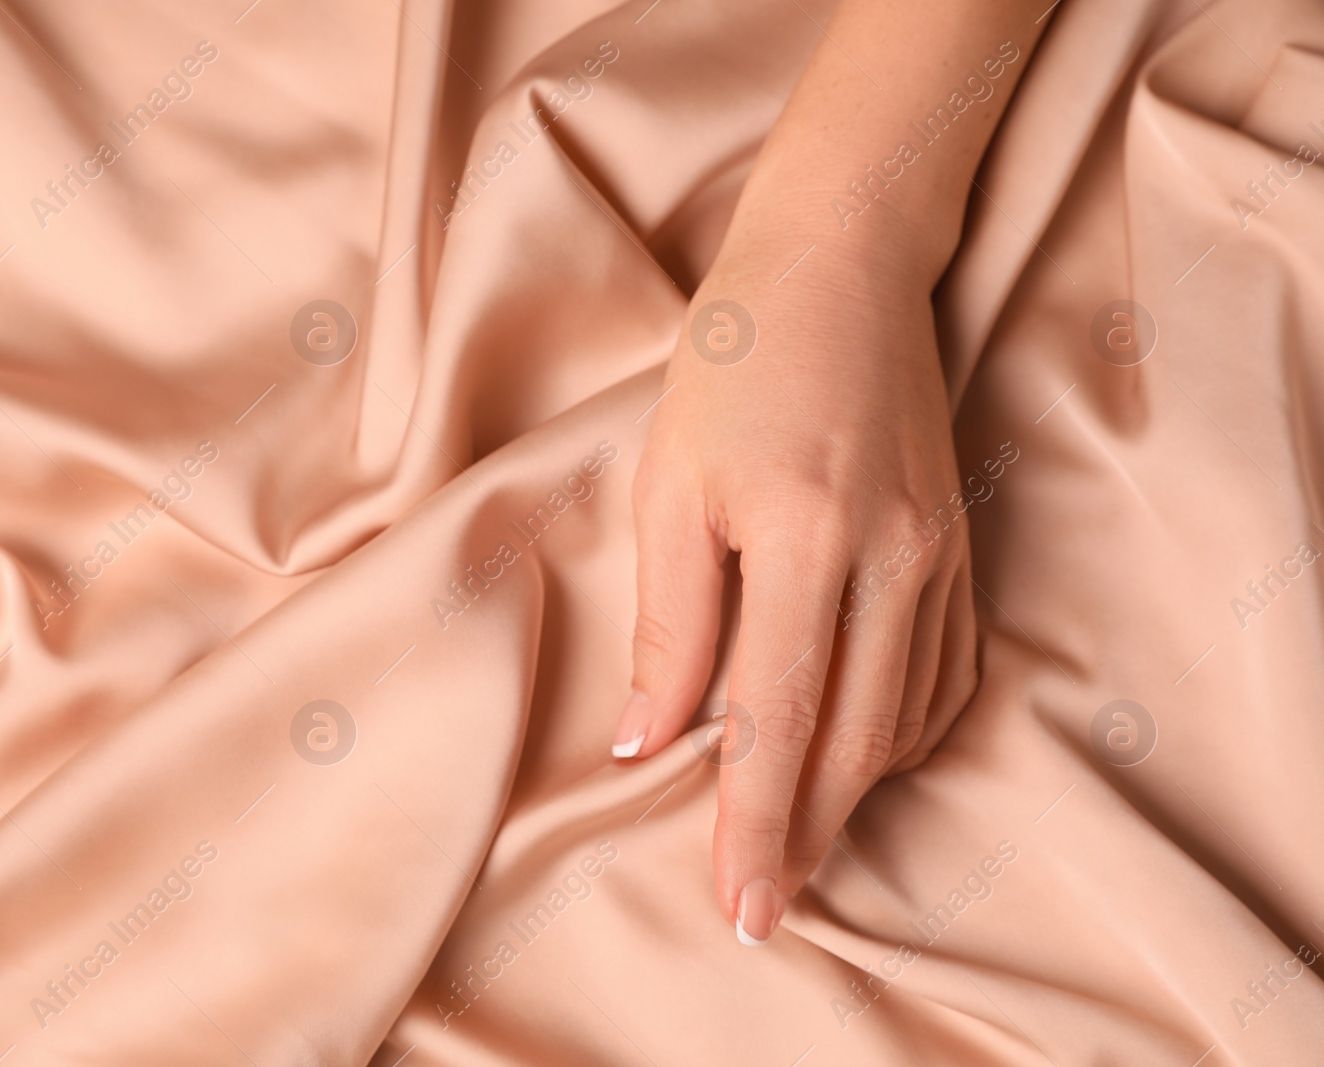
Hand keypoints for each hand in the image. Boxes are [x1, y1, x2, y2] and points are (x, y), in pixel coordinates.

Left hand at [614, 235, 977, 944]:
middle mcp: (892, 560)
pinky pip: (944, 671)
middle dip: (808, 834)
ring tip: (800, 840)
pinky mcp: (958, 545)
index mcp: (806, 543)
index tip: (743, 904)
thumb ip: (672, 621)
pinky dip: (903, 731)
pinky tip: (863, 753)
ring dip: (853, 792)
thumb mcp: (671, 485)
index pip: (778, 722)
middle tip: (768, 901)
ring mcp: (939, 554)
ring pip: (905, 717)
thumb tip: (651, 739)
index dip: (757, 825)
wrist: (839, 267)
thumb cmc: (733, 364)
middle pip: (854, 741)